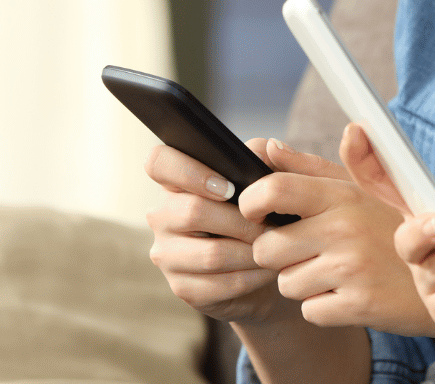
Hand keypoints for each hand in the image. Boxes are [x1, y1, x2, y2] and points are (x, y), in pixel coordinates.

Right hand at [144, 141, 288, 324]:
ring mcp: (167, 255)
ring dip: (252, 252)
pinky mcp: (182, 287)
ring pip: (211, 253)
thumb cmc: (258, 216)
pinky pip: (219, 283)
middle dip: (242, 221)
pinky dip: (252, 277)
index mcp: (176, 184)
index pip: (158, 162)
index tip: (228, 188)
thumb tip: (266, 148)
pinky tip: (268, 270)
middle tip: (272, 225)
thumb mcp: (264, 183)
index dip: (190, 172)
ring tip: (276, 248)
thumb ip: (262, 159)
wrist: (262, 267)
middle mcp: (162, 217)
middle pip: (193, 211)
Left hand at [237, 136, 433, 336]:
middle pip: (267, 248)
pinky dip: (323, 307)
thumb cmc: (395, 227)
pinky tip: (347, 292)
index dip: (251, 203)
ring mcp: (352, 270)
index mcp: (342, 195)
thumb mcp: (362, 188)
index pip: (273, 190)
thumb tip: (265, 147)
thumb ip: (310, 167)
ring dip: (303, 282)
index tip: (257, 213)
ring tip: (334, 271)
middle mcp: (345, 229)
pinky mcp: (358, 306)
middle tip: (306, 250)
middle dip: (278, 254)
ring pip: (285, 284)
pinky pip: (309, 311)